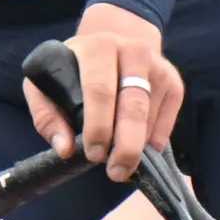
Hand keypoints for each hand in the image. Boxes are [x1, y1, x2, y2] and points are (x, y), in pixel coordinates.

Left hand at [25, 3, 186, 183]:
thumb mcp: (46, 85)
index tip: (93, 155)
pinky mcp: (174, 83)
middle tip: (116, 172)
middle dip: (125, 145)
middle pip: (133, 105)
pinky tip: (137, 148)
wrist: (112, 47)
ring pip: (150, 117)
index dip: (98, 126)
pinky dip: (152, 142)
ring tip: (120, 163)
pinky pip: (166, 123)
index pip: (100, 90)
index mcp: (98, 47)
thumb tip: (64, 148)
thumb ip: (48, 116)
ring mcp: (158, 66)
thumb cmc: (73, 71)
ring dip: (136, 147)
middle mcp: (132, 50)